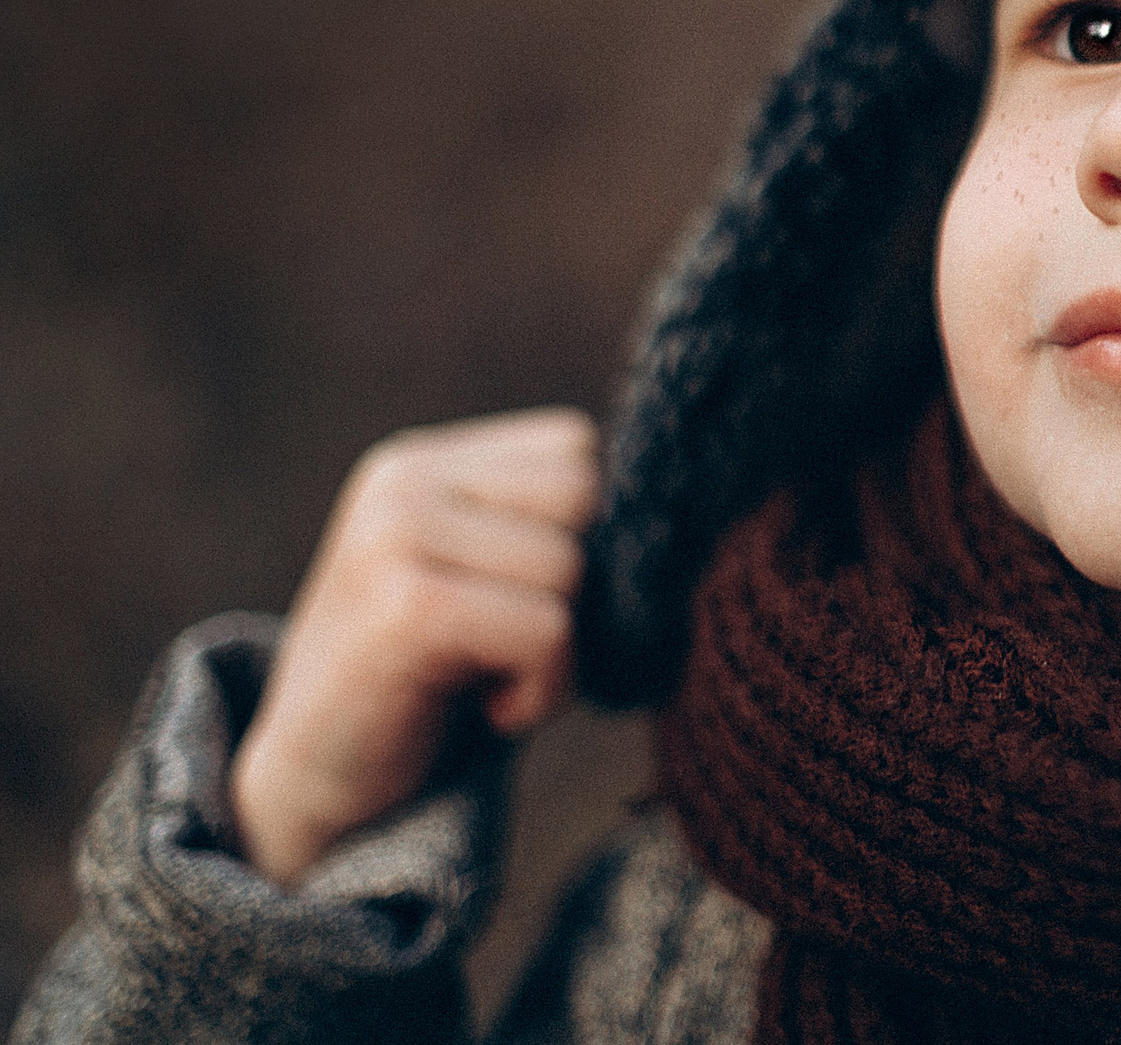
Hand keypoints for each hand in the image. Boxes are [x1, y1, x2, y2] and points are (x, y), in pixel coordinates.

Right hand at [229, 408, 600, 885]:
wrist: (314, 797)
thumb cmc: (431, 694)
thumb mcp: (489, 585)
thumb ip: (552, 529)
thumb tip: (680, 508)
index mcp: (426, 463)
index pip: (579, 449)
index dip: (582, 537)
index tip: (514, 606)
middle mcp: (403, 481)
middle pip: (587, 496)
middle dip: (575, 587)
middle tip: (505, 650)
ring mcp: (396, 535)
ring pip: (572, 567)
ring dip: (558, 651)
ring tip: (487, 683)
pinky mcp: (404, 605)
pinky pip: (549, 629)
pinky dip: (540, 689)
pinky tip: (483, 709)